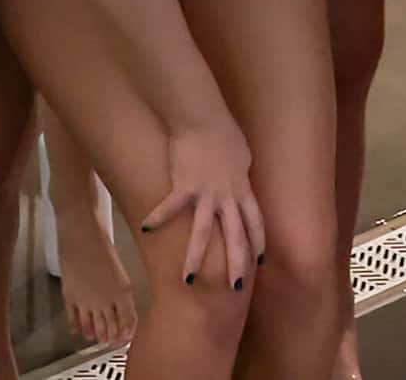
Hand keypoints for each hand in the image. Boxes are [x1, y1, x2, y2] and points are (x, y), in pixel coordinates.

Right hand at [142, 119, 266, 290]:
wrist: (204, 118)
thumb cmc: (225, 133)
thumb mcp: (241, 157)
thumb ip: (240, 175)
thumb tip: (240, 181)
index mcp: (242, 189)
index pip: (255, 222)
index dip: (257, 242)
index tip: (259, 261)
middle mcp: (227, 196)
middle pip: (235, 235)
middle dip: (236, 263)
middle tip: (236, 289)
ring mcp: (206, 193)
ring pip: (203, 232)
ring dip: (196, 258)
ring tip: (189, 280)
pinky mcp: (184, 186)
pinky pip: (170, 207)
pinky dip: (158, 218)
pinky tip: (146, 230)